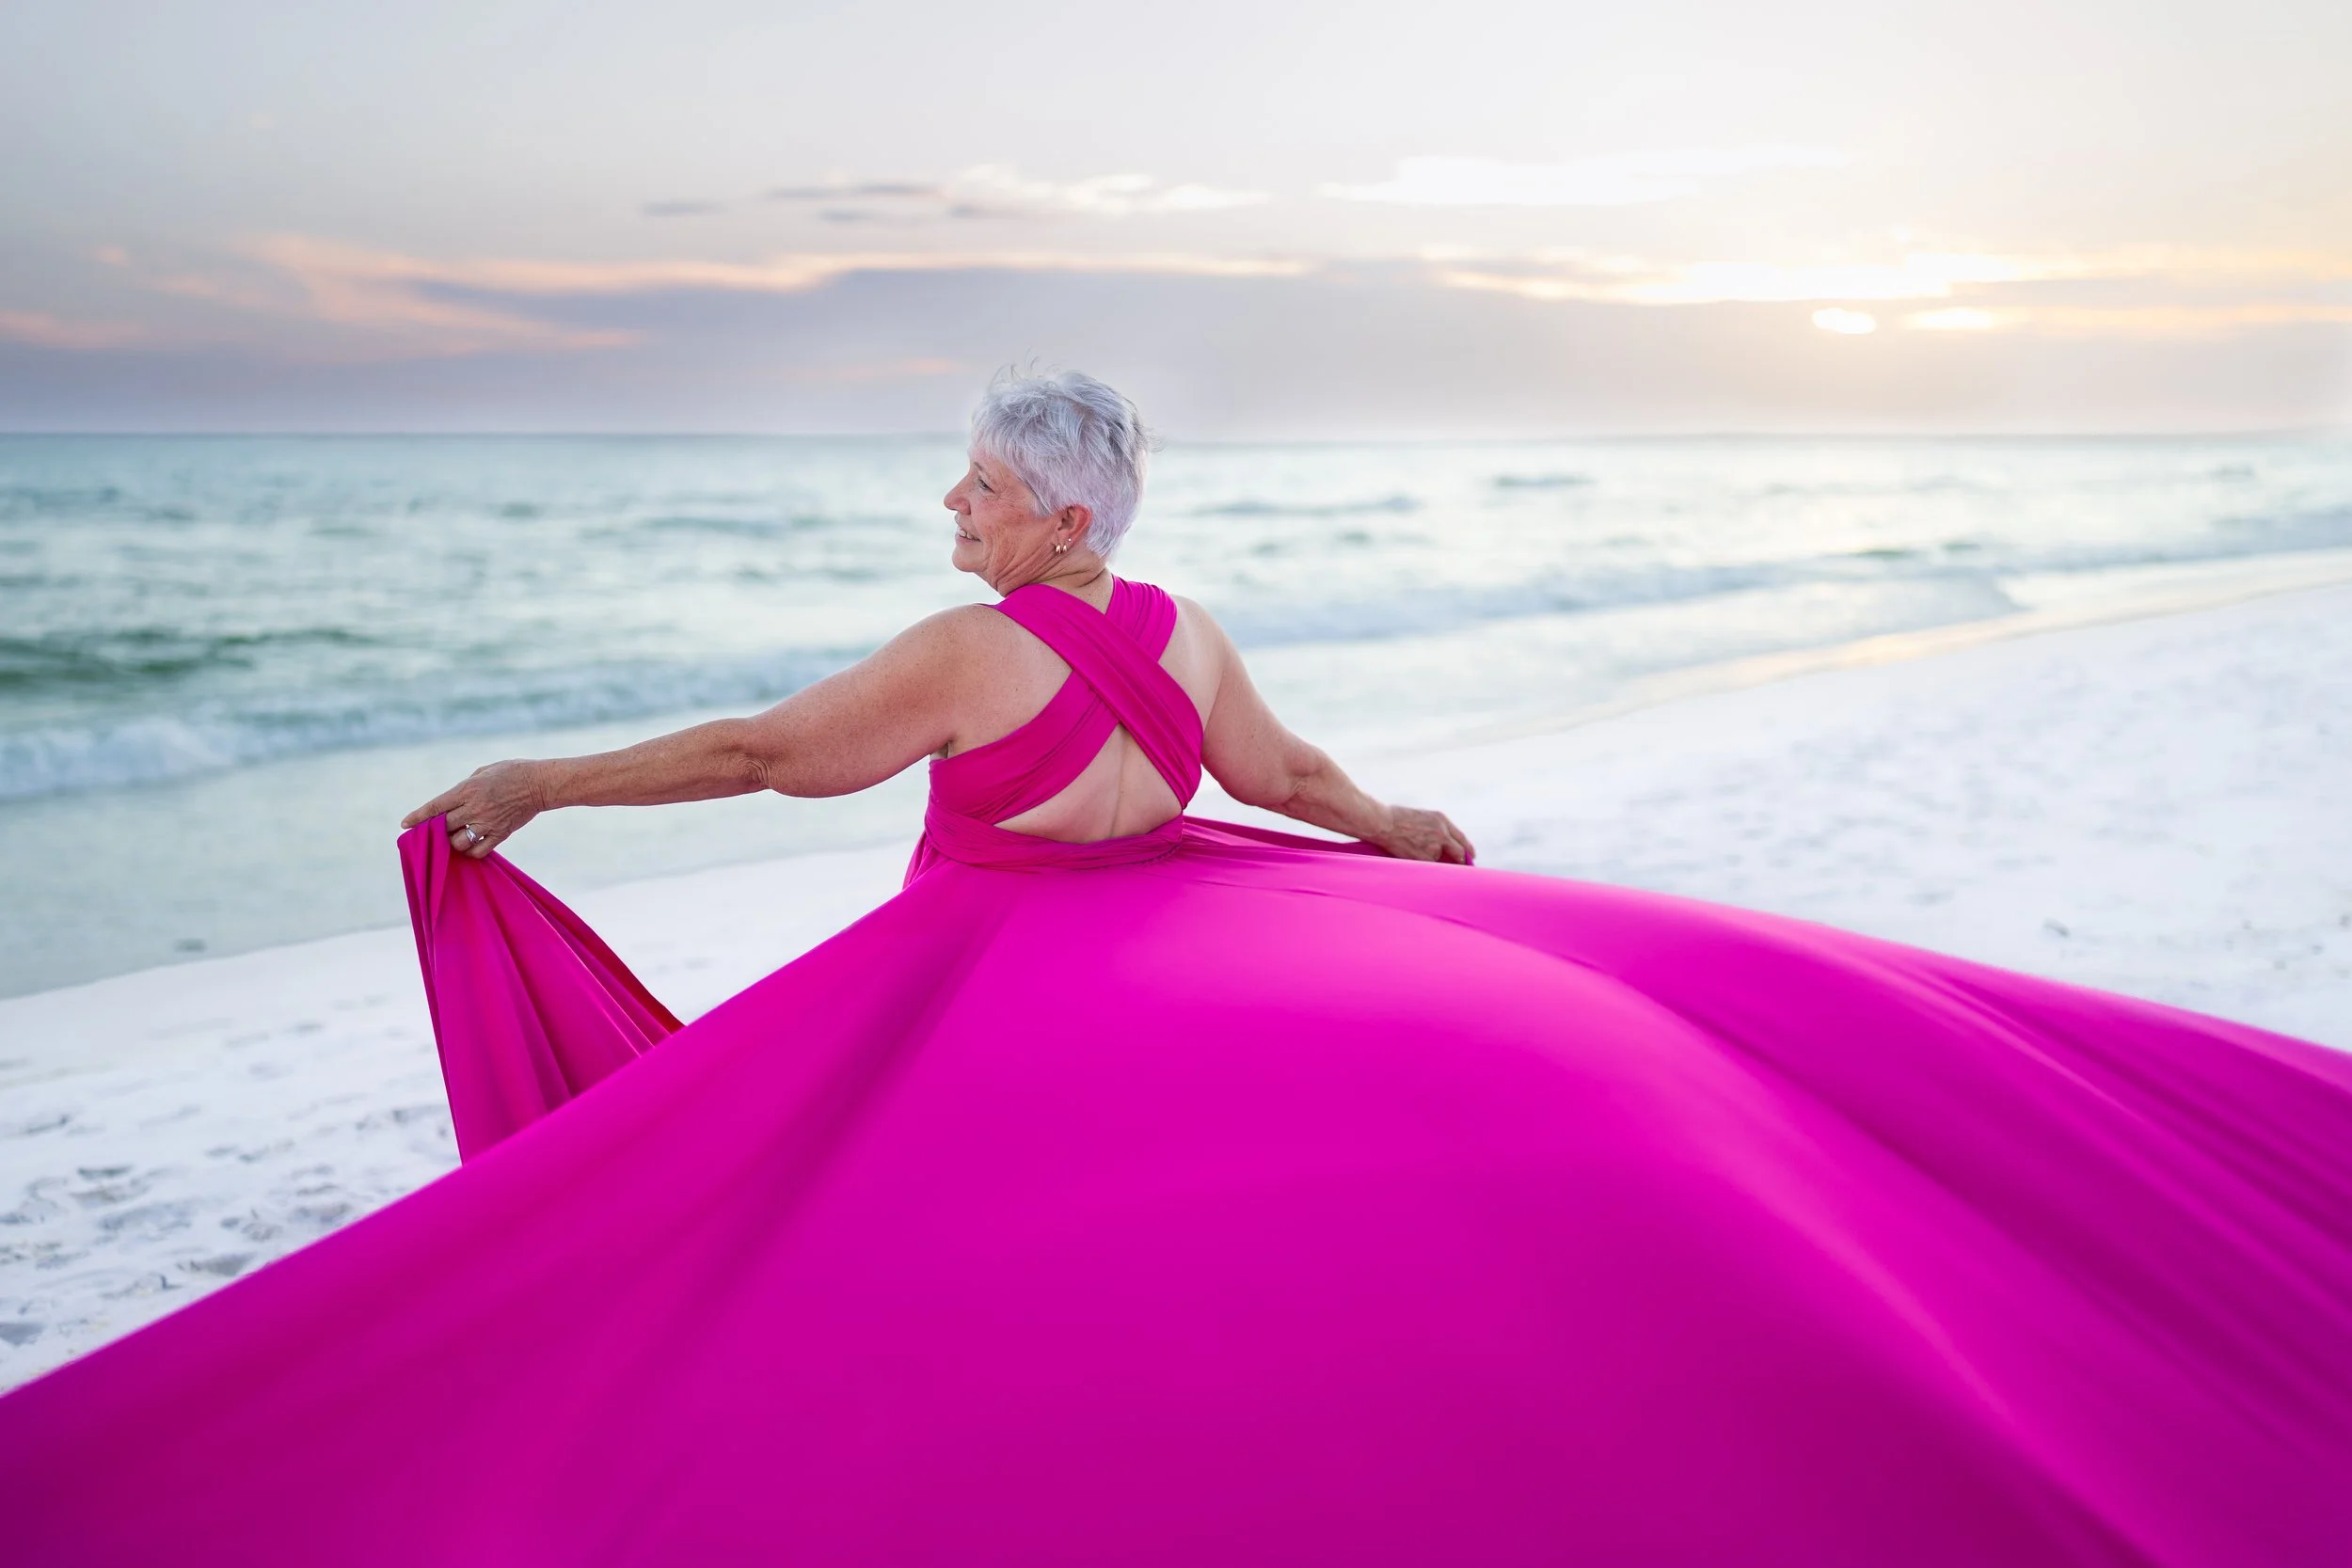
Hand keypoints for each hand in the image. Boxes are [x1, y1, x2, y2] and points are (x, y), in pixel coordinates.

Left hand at [401, 760, 547, 858]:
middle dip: (433, 831)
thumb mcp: (483, 771)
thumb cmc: (512, 772)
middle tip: (431, 832)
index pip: (435, 807)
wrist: (540, 784)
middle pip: (443, 827)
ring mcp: (488, 822)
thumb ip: (465, 787)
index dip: (418, 817)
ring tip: (453, 838)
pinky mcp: (501, 833)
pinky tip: (469, 846)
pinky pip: (479, 851)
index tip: (405, 825)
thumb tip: (453, 801)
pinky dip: (470, 851)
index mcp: (468, 789)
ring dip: (452, 842)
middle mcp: (475, 808)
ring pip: (458, 842)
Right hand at [1377, 805, 1475, 865]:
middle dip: (1460, 861)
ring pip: (1438, 860)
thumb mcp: (1422, 817)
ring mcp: (1434, 846)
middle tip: (1458, 867)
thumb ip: (1436, 829)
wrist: (1383, 823)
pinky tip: (1409, 853)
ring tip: (1413, 849)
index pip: (1461, 838)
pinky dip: (1422, 864)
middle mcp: (1442, 833)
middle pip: (1459, 852)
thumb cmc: (1396, 818)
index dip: (1467, 849)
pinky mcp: (1425, 857)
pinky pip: (1428, 865)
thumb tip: (1443, 845)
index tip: (1470, 856)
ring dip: (1431, 860)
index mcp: (1441, 820)